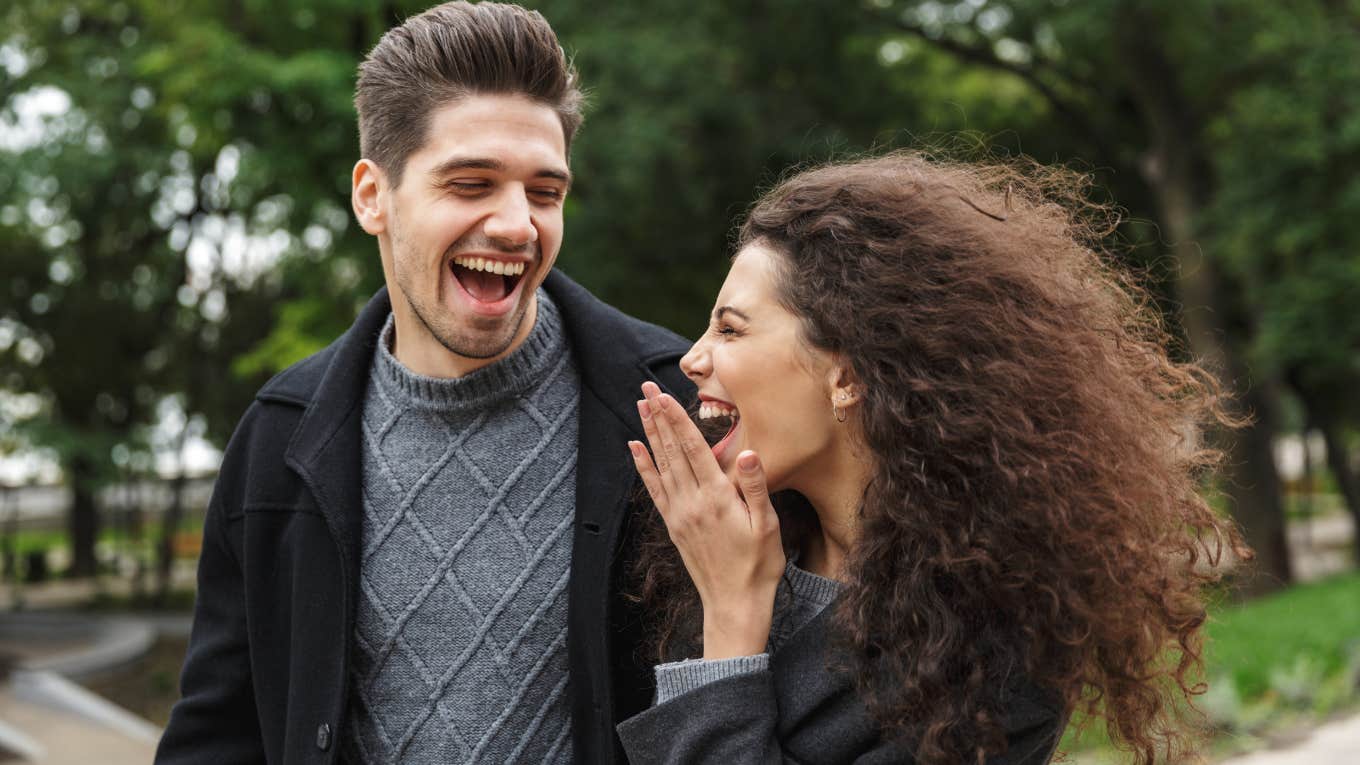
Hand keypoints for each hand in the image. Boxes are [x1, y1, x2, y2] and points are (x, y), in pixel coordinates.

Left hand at [629, 381, 785, 658]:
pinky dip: (643, 466)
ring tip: (641, 407)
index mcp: (717, 497)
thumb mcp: (766, 525)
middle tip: (646, 388)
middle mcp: (692, 502)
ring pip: (660, 465)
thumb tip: (749, 453)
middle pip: (671, 450)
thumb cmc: (758, 565)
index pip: (693, 449)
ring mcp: (679, 514)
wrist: (735, 603)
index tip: (664, 396)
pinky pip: (654, 489)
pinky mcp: (674, 525)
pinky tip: (635, 448)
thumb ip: (755, 487)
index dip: (677, 420)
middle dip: (659, 417)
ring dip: (650, 433)